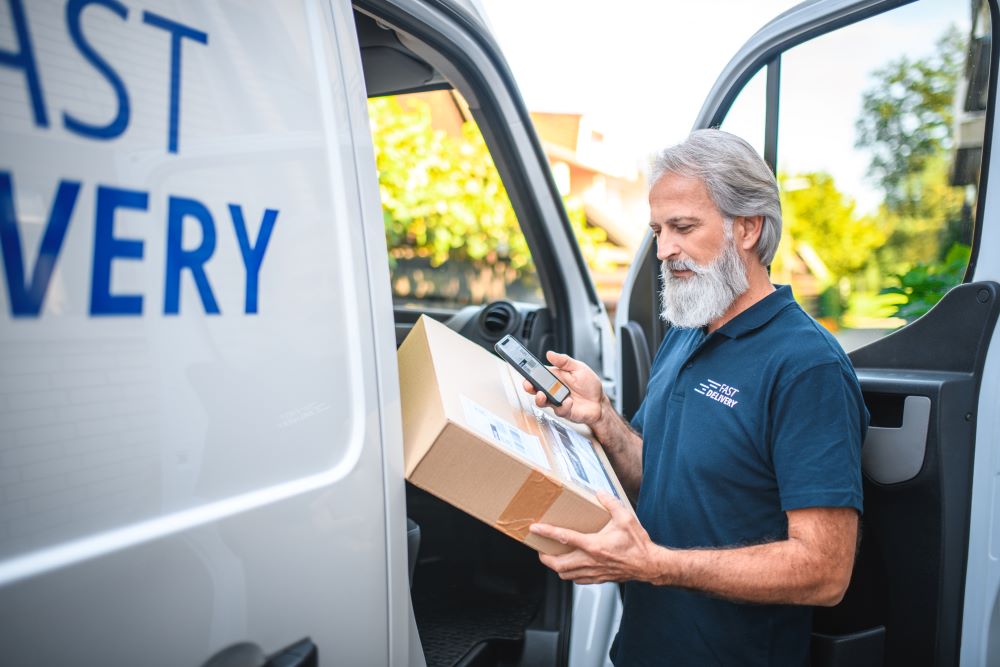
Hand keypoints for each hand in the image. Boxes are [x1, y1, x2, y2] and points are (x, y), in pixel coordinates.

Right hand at [522, 351, 605, 427]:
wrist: (600, 403)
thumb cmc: (590, 385)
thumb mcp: (579, 368)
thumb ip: (564, 361)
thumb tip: (550, 354)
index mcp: (555, 377)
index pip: (538, 374)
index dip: (530, 372)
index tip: (525, 369)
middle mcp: (553, 390)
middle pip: (535, 389)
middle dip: (529, 387)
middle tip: (529, 384)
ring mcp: (557, 402)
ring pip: (542, 402)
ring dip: (540, 399)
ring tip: (542, 395)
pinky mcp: (564, 411)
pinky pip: (559, 410)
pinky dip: (563, 406)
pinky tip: (569, 401)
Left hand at [529, 491, 657, 583]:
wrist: (649, 565)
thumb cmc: (638, 544)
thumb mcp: (625, 518)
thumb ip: (611, 503)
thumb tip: (599, 493)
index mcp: (595, 545)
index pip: (565, 538)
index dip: (548, 532)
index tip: (536, 528)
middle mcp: (591, 561)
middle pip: (558, 564)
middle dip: (545, 557)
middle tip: (540, 549)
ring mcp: (594, 572)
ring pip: (566, 574)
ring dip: (555, 567)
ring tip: (552, 558)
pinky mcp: (598, 579)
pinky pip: (577, 580)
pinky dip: (569, 574)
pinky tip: (570, 567)